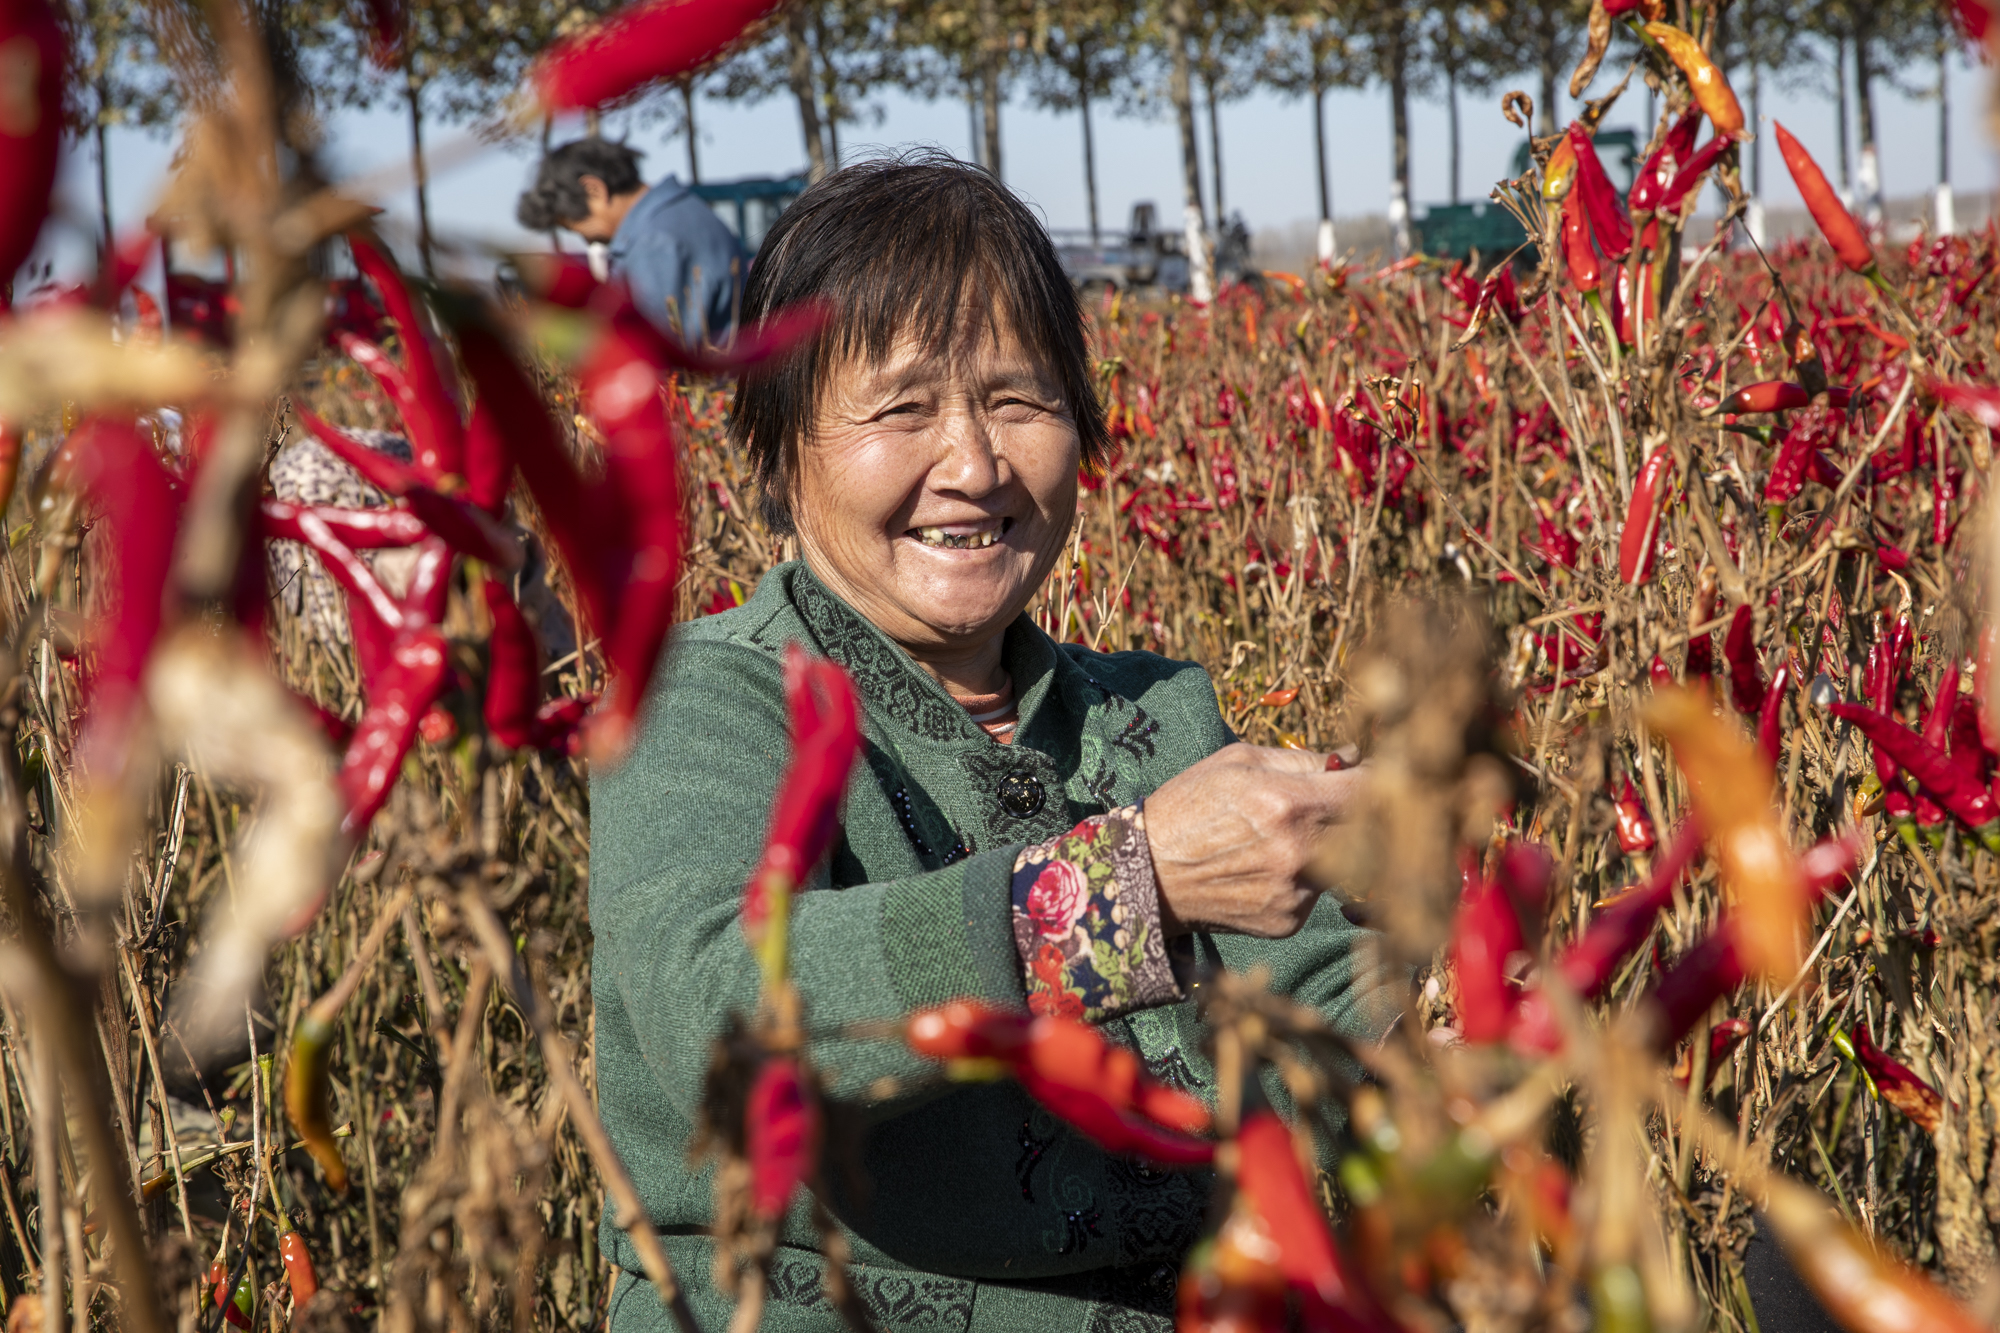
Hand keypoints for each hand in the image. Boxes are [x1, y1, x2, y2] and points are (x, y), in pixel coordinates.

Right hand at [1144, 743, 1368, 938]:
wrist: (1149, 872)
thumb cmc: (1189, 805)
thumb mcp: (1238, 762)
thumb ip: (1302, 759)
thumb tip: (1353, 756)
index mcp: (1288, 803)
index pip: (1366, 789)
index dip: (1373, 778)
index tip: (1367, 775)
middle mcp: (1299, 852)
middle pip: (1363, 830)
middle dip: (1351, 814)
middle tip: (1323, 806)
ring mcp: (1296, 892)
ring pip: (1341, 863)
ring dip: (1324, 848)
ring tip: (1278, 841)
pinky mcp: (1288, 920)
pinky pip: (1315, 892)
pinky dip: (1300, 878)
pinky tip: (1263, 870)